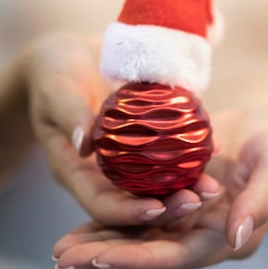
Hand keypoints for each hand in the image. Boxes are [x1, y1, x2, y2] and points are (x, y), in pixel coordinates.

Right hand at [20, 31, 218, 225]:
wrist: (68, 55)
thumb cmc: (54, 71)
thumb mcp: (56, 90)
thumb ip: (69, 115)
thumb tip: (85, 147)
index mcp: (73, 170)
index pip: (100, 204)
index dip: (128, 213)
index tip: (157, 208)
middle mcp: (99, 171)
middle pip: (134, 201)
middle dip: (167, 207)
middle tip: (200, 198)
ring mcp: (121, 157)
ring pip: (154, 182)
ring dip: (184, 186)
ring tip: (212, 184)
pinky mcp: (138, 140)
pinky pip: (164, 152)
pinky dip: (187, 153)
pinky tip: (213, 147)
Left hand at [51, 108, 267, 268]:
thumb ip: (261, 201)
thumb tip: (236, 238)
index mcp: (227, 237)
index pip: (177, 256)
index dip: (138, 259)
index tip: (99, 260)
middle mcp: (201, 235)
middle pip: (149, 252)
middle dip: (106, 256)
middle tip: (62, 259)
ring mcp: (186, 218)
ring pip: (138, 235)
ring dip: (100, 242)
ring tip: (60, 249)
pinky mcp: (174, 195)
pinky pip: (138, 209)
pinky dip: (111, 216)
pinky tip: (80, 219)